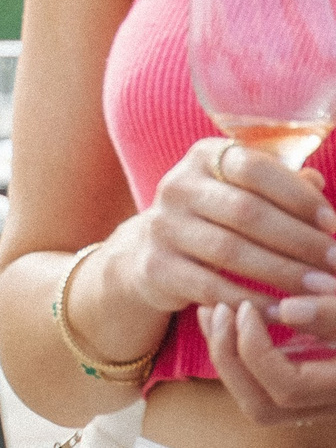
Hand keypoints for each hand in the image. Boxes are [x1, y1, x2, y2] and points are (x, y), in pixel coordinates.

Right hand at [99, 140, 335, 318]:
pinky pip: (210, 287)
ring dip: (283, 273)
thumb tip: (317, 184)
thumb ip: (279, 185)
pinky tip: (282, 311)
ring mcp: (162, 226)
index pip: (254, 168)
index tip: (334, 225)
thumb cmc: (216, 215)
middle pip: (245, 211)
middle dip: (299, 241)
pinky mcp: (155, 266)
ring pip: (230, 251)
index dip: (298, 196)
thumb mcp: (242, 190)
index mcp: (204, 157)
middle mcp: (177, 186)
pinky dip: (251, 301)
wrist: (150, 248)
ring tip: (320, 290)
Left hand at [203, 298, 335, 424]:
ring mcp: (324, 402)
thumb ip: (334, 313)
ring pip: (262, 405)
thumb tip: (286, 311)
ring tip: (214, 312)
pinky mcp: (315, 390)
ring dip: (229, 360)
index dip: (255, 348)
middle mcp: (335, 404)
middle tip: (217, 309)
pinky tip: (231, 318)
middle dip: (230, 358)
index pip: (287, 386)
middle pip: (264, 407)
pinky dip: (242, 358)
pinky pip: (268, 390)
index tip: (246, 306)